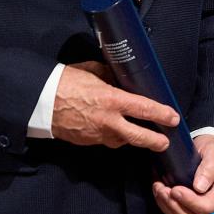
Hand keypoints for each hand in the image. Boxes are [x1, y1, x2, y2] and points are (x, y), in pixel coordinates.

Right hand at [50, 61, 176, 150]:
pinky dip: (114, 137)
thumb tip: (122, 77)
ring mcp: (98, 134)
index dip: (162, 115)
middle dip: (156, 141)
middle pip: (140, 137)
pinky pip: (107, 141)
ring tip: (143, 136)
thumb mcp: (93, 71)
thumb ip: (111, 76)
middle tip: (165, 142)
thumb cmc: (65, 81)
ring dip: (133, 139)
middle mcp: (108, 121)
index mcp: (112, 100)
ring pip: (123, 141)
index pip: (145, 109)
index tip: (173, 118)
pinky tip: (116, 131)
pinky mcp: (88, 142)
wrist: (39, 101)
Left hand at [152, 134, 213, 213]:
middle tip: (164, 190)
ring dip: (166, 205)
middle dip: (175, 206)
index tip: (176, 189)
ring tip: (159, 188)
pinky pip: (172, 211)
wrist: (204, 147)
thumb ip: (209, 168)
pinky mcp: (184, 203)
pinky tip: (158, 189)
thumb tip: (200, 187)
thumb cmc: (212, 150)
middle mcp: (210, 203)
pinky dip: (162, 202)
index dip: (190, 201)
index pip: (207, 207)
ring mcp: (196, 205)